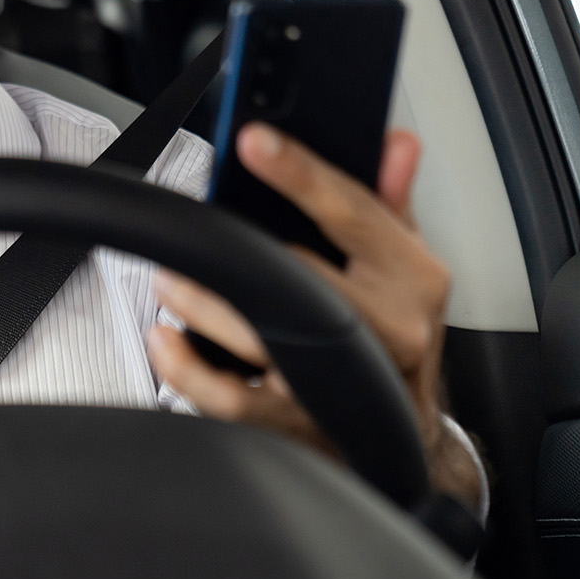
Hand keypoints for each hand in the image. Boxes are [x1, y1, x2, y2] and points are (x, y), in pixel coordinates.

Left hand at [145, 123, 481, 503]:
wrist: (406, 437)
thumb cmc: (395, 336)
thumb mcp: (406, 263)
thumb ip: (389, 200)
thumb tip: (394, 142)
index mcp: (413, 279)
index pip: (353, 213)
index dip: (300, 174)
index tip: (253, 140)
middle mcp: (388, 331)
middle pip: (302, 279)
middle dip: (237, 251)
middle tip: (190, 228)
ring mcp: (345, 384)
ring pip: (263, 340)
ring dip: (201, 306)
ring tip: (169, 279)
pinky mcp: (303, 425)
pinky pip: (236, 402)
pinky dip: (190, 372)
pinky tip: (166, 342)